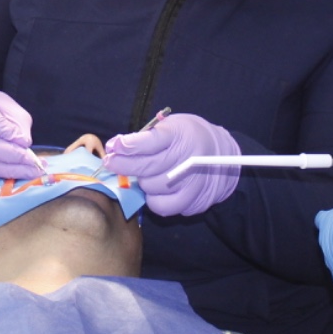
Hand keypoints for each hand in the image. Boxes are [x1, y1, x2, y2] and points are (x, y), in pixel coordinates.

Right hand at [0, 87, 39, 181]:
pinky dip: (1, 176)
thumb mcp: (1, 102)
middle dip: (14, 157)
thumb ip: (16, 118)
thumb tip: (24, 142)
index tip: (26, 141)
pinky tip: (15, 173)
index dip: (8, 132)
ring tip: (32, 172)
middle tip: (34, 162)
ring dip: (12, 171)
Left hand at [103, 113, 239, 215]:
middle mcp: (187, 159)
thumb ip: (145, 137)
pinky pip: (161, 206)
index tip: (113, 146)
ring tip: (144, 174)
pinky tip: (154, 190)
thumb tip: (115, 147)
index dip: (128, 145)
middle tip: (111, 162)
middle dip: (123, 165)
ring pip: (151, 187)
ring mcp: (191, 183)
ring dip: (141, 181)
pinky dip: (153, 199)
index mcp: (181, 135)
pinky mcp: (192, 201)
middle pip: (147, 167)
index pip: (151, 141)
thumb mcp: (171, 127)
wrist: (221, 156)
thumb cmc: (187, 138)